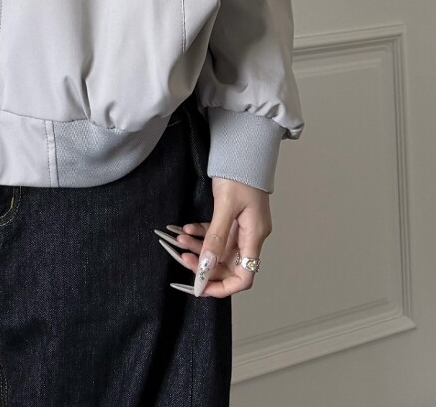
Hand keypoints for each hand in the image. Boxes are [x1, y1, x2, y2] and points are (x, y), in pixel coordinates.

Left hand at [154, 177, 270, 296]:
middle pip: (228, 265)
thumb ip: (216, 238)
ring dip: (199, 247)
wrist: (242, 147)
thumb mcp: (225, 206)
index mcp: (255, 236)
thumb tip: (206, 268)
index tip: (200, 286)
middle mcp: (250, 235)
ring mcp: (241, 226)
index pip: (244, 277)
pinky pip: (215, 233)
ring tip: (180, 238)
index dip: (222, 287)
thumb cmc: (240, 173)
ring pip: (218, 249)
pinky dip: (201, 234)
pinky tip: (187, 228)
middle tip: (182, 257)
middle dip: (204, 264)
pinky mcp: (232, 217)